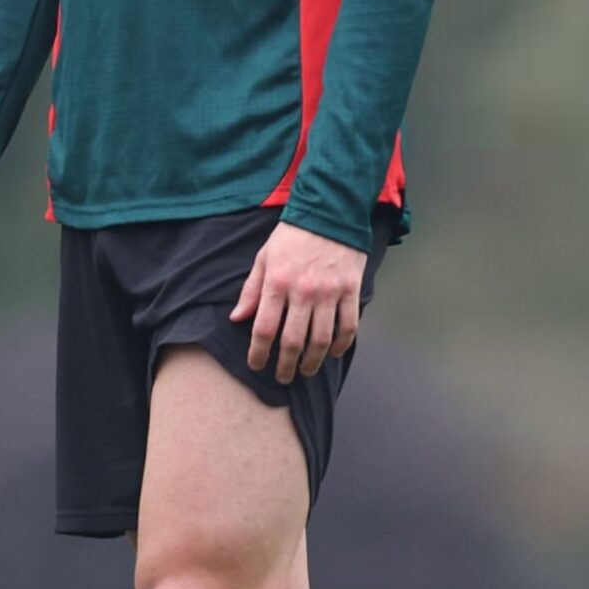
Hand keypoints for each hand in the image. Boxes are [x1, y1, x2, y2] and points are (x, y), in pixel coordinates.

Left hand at [231, 220, 367, 384]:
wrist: (330, 211)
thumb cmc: (292, 235)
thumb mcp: (264, 257)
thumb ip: (251, 289)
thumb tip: (237, 318)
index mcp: (278, 282)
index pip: (265, 328)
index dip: (258, 353)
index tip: (256, 365)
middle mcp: (303, 291)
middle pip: (293, 341)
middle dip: (285, 365)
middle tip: (282, 377)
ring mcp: (330, 292)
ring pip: (321, 340)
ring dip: (313, 362)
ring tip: (306, 371)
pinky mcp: (351, 290)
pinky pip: (348, 326)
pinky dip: (341, 345)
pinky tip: (332, 353)